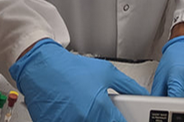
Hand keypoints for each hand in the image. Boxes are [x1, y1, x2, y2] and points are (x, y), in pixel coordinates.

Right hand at [9, 39, 147, 121]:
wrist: (41, 66)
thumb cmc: (70, 68)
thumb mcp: (106, 71)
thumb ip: (128, 86)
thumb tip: (142, 95)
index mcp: (99, 107)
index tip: (124, 119)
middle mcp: (83, 119)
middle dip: (105, 119)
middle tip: (100, 111)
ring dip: (87, 119)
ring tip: (84, 108)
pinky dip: (73, 119)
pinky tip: (72, 111)